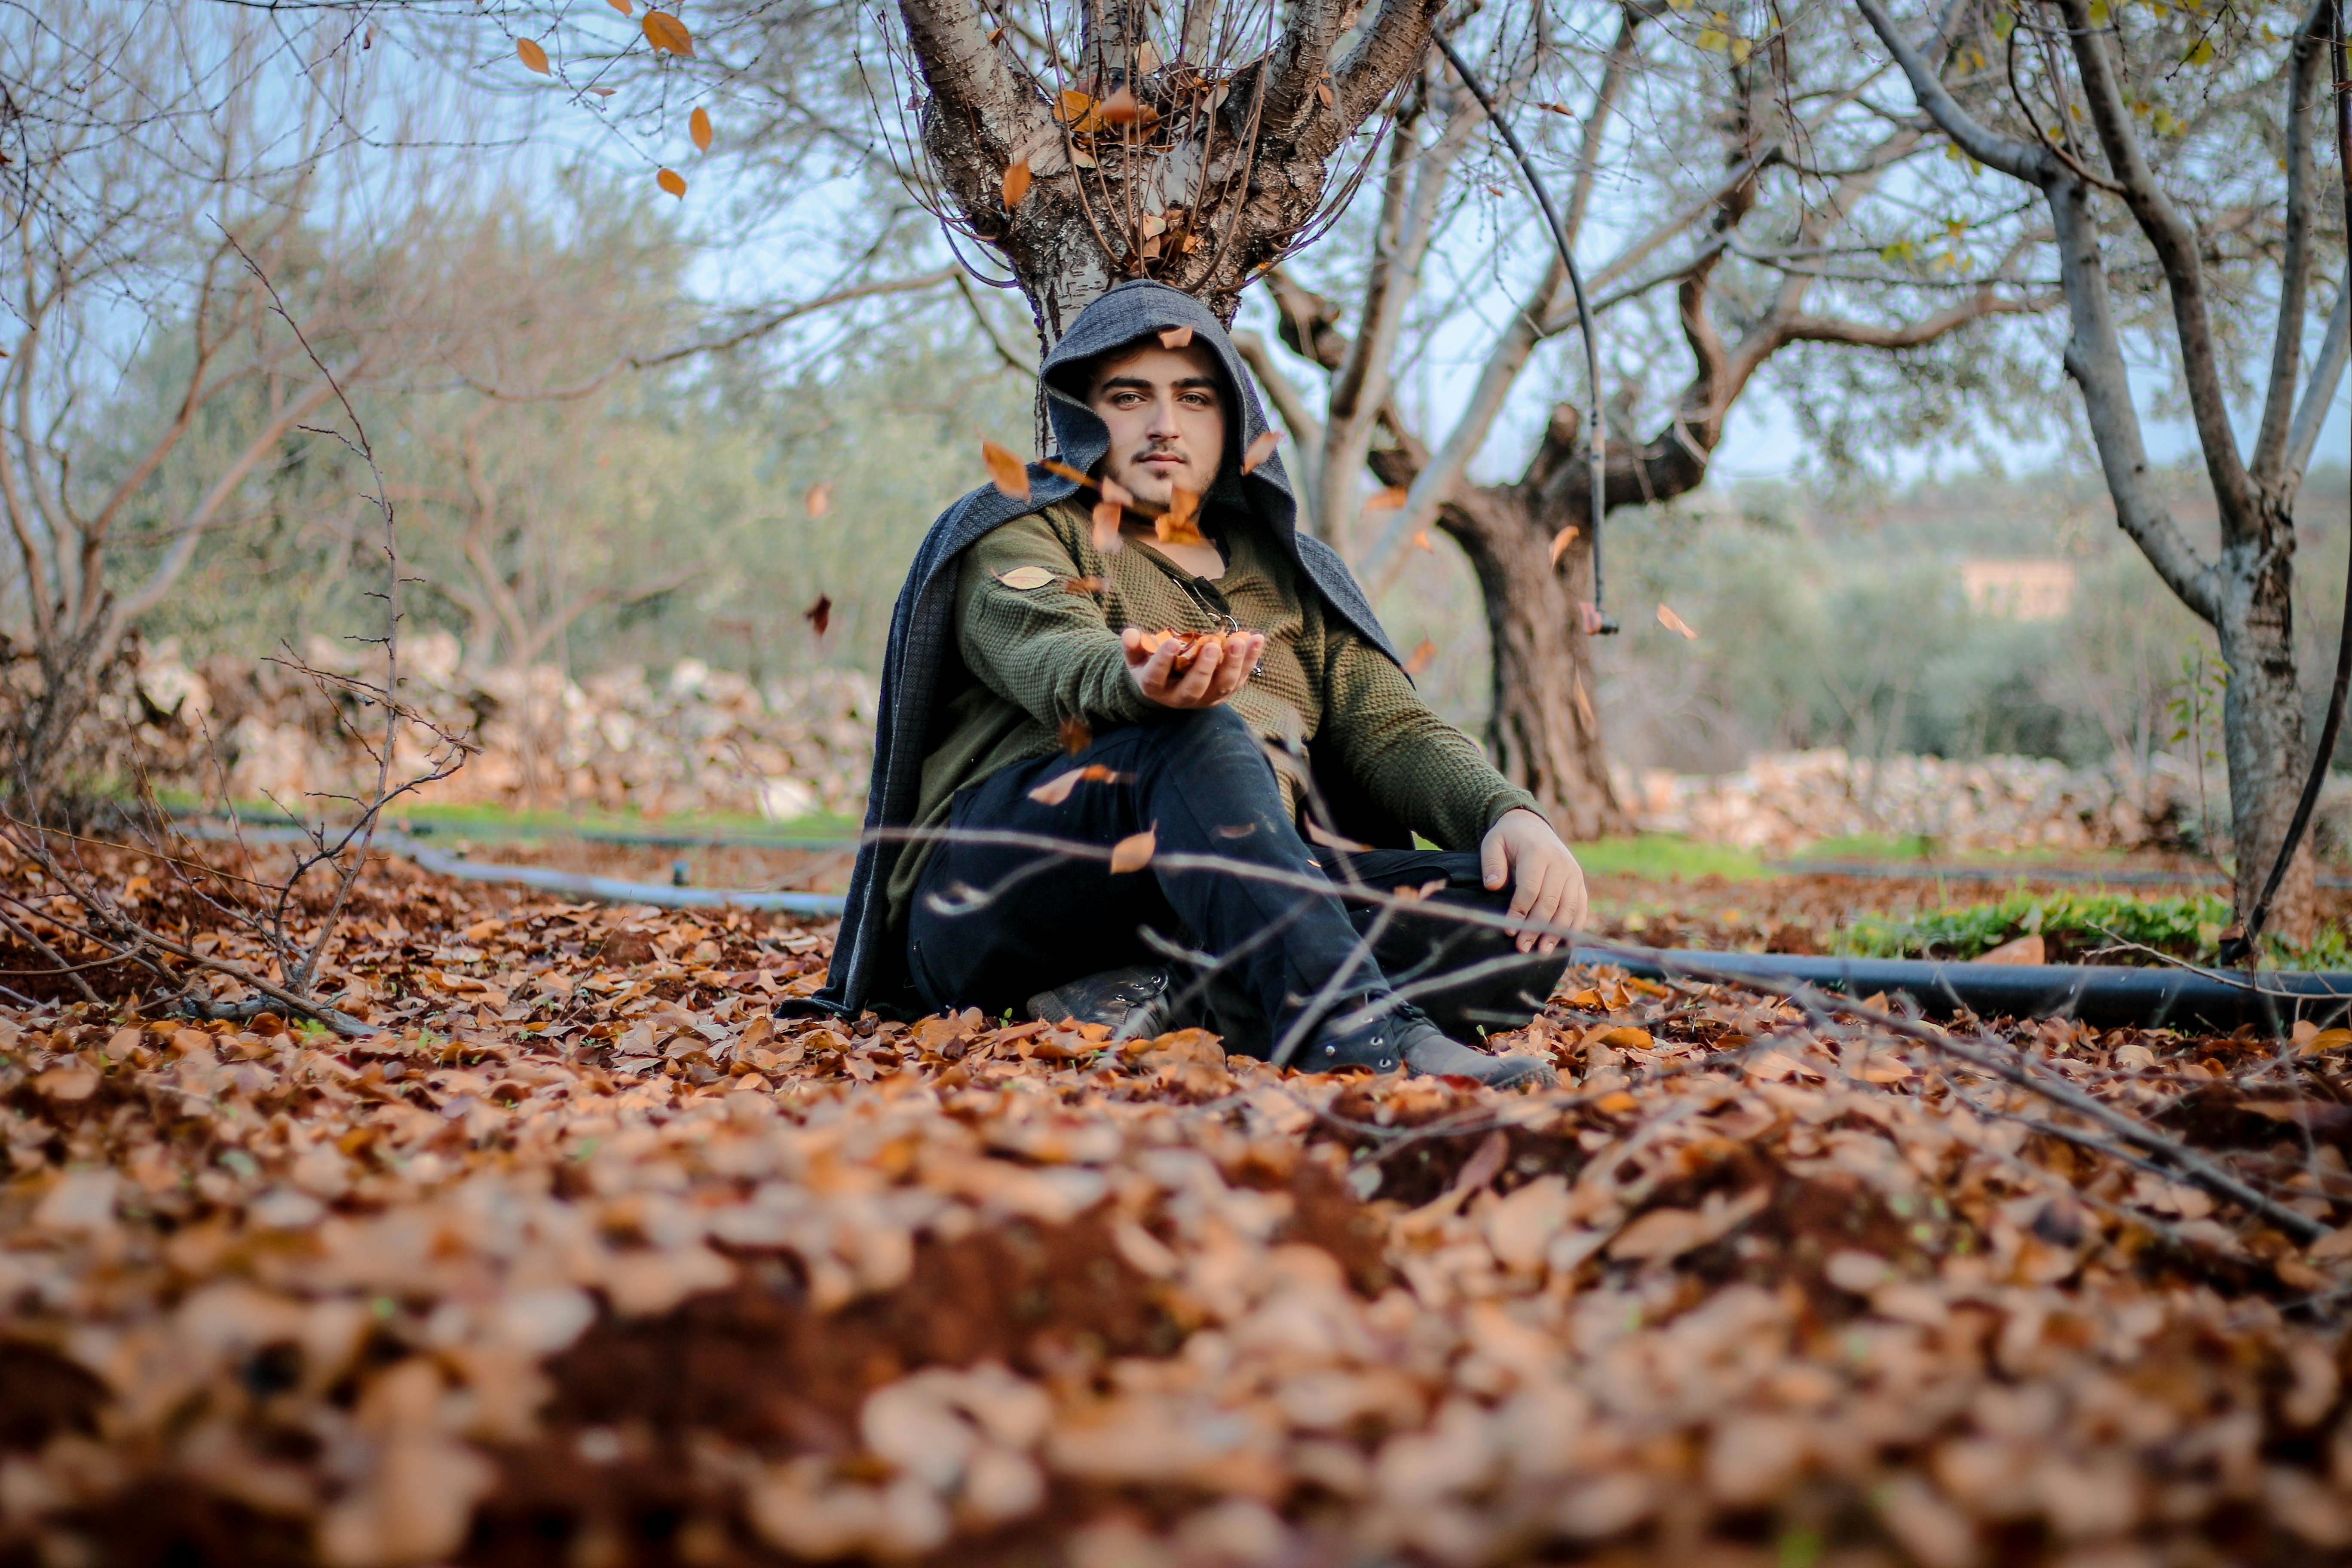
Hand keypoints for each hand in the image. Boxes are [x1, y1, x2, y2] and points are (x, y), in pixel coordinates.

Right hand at [1122, 627, 1263, 709]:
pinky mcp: (1225, 692)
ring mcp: (1206, 698)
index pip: (1157, 678)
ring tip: (1240, 640)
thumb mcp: (1137, 656)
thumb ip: (1133, 645)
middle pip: (1195, 688)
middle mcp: (1181, 698)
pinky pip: (1241, 677)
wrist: (1170, 685)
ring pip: (1222, 686)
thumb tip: (1129, 634)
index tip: (1171, 643)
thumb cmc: (1151, 665)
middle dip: (1205, 668)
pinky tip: (1257, 639)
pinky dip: (1251, 660)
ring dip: (1234, 664)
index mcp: (1155, 688)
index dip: (1163, 661)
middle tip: (1212, 645)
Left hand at [1479, 807, 1586, 953]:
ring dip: (1557, 932)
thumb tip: (1493, 886)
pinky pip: (1581, 907)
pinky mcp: (1579, 882)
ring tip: (1543, 951)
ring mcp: (1573, 873)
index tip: (1509, 929)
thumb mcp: (1493, 842)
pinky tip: (1566, 943)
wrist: (1532, 825)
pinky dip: (1575, 926)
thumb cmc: (1509, 838)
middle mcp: (1561, 863)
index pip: (1530, 888)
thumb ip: (1491, 862)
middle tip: (1523, 948)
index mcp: (1538, 853)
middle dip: (1536, 927)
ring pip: (1569, 908)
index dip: (1520, 911)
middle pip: (1550, 902)